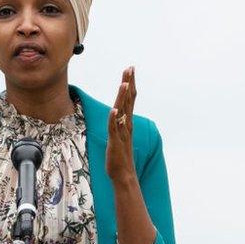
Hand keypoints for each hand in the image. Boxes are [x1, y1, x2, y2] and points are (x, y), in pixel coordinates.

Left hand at [107, 66, 137, 182]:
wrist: (124, 175)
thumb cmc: (119, 156)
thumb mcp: (119, 136)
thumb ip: (119, 123)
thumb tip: (118, 112)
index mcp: (127, 122)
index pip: (129, 99)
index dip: (130, 83)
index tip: (130, 69)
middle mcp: (126, 125)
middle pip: (128, 100)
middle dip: (129, 83)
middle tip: (130, 68)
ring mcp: (121, 133)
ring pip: (122, 112)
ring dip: (123, 98)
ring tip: (124, 84)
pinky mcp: (115, 142)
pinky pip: (114, 129)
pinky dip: (114, 120)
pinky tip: (114, 111)